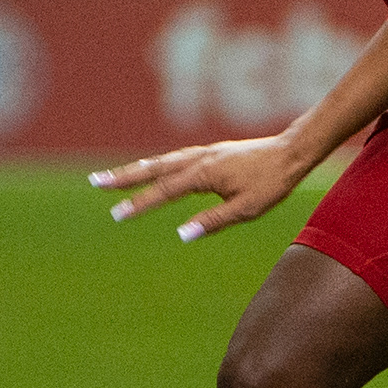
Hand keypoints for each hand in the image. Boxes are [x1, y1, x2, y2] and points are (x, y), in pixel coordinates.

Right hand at [89, 137, 310, 243]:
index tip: (116, 214)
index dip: (139, 204)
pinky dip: (158, 163)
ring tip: (114, 176)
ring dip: (137, 168)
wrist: (292, 152)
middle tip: (96, 182)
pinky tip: (154, 168)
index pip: (164, 191)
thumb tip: (182, 235)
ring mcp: (204, 153)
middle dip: (124, 176)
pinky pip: (176, 158)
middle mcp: (199, 159)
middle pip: (154, 168)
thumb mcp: (246, 209)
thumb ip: (212, 221)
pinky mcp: (211, 153)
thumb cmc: (272, 183)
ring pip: (163, 161)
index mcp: (204, 174)